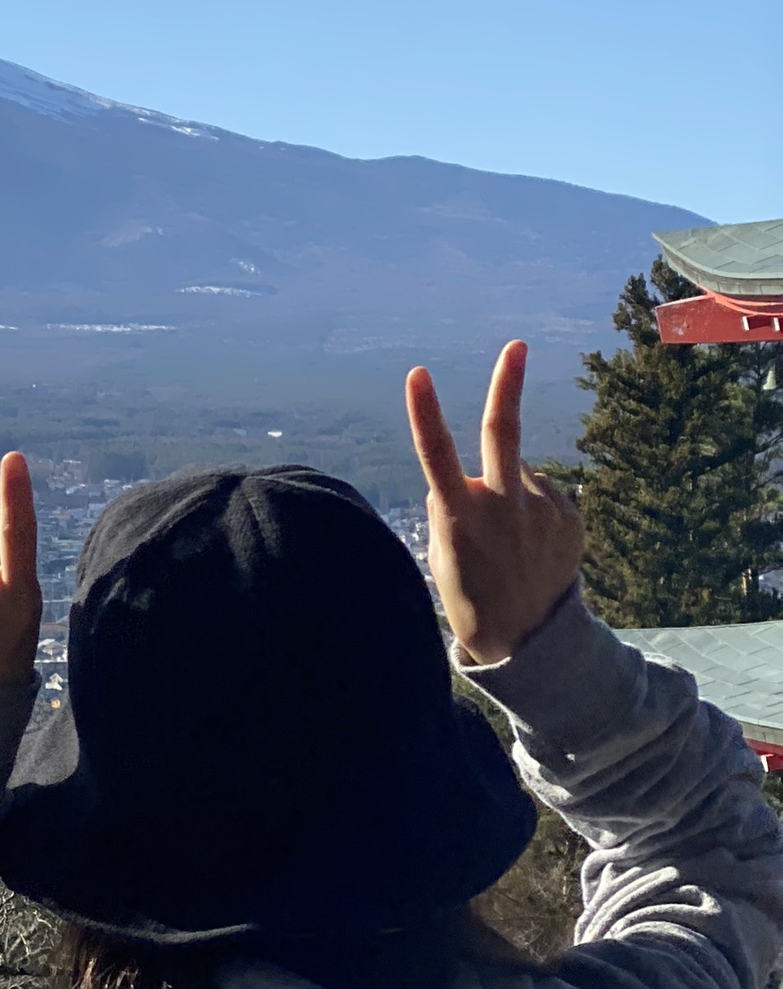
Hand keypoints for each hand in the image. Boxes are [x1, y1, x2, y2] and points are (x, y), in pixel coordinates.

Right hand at [405, 341, 583, 665]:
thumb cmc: (472, 598)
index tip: (418, 375)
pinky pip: (544, 494)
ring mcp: (543, 510)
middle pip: (502, 434)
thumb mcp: (444, 556)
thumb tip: (454, 480)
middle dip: (507, 384)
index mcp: (461, 517)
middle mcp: (503, 507)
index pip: (436, 455)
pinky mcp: (570, 516)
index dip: (424, 413)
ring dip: (510, 489)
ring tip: (511, 538)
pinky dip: (534, 509)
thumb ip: (447, 509)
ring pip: (519, 473)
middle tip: (518, 346)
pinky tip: (532, 543)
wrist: (532, 642)